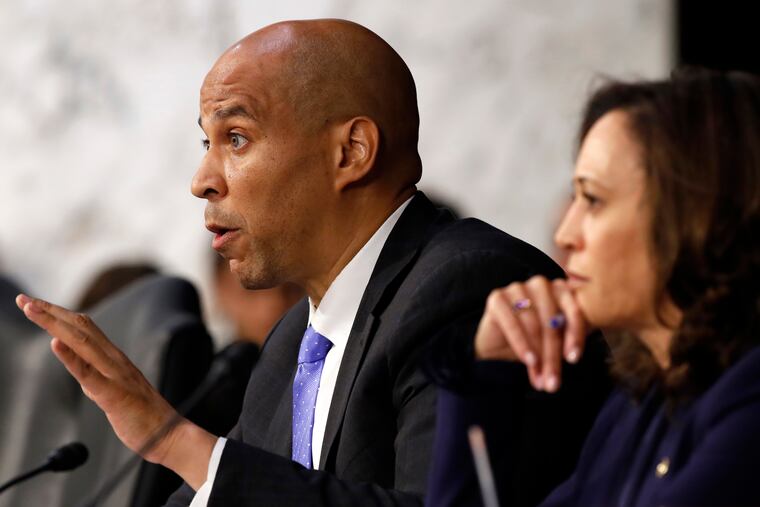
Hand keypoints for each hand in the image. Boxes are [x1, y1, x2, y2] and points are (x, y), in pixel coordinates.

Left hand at [15, 294, 214, 488]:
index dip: (57, 314)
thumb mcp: (110, 391)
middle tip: (24, 299)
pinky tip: (56, 344)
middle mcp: (115, 360)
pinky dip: (71, 357)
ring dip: (55, 325)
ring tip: (32, 311)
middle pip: (80, 327)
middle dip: (50, 312)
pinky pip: (90, 374)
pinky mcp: (115, 395)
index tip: (32, 304)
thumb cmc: (143, 416)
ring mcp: (116, 375)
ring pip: (82, 343)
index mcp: (113, 359)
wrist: (170, 434)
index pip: (83, 328)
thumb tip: (76, 365)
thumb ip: (94, 376)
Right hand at [474, 276, 587, 391]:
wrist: (495, 347)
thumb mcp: (554, 343)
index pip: (573, 309)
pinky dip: (521, 344)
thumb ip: (566, 342)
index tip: (573, 359)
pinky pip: (512, 323)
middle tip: (554, 380)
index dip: (575, 335)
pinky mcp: (497, 297)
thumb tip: (572, 358)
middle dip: (553, 353)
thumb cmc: (531, 343)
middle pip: (552, 320)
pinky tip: (528, 361)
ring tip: (540, 377)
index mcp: (560, 290)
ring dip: (538, 354)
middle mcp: (540, 285)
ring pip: (534, 324)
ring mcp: (517, 288)